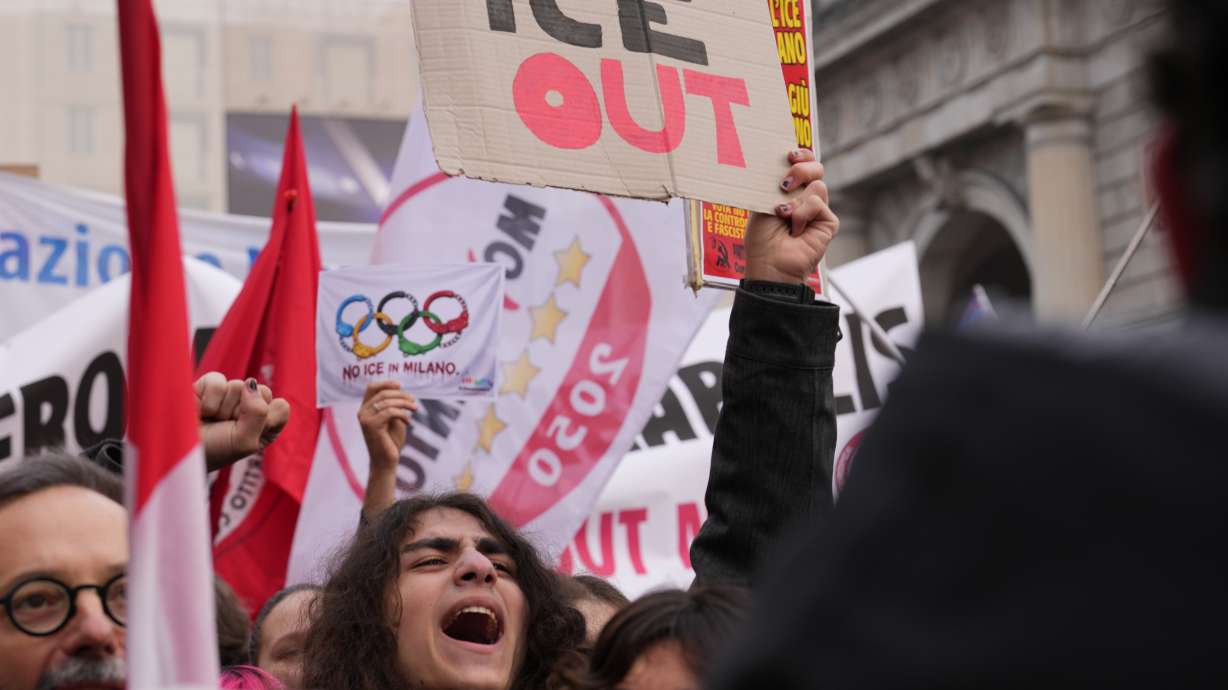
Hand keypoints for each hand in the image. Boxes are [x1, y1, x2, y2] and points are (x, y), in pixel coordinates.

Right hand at [195, 372, 290, 471]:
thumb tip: (250, 383)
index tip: (247, 434)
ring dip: (222, 409)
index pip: (281, 407)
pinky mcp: (208, 384)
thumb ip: (259, 413)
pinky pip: (218, 381)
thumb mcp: (245, 442)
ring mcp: (230, 395)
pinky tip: (200, 411)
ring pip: (239, 386)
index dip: (264, 420)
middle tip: (226, 427)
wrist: (176, 449)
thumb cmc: (213, 451)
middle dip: (243, 412)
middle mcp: (250, 407)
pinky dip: (208, 400)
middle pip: (263, 392)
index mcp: (265, 424)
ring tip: (210, 420)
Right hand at [358, 380, 418, 471]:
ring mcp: (365, 419)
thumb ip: (393, 404)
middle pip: (383, 393)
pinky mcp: (371, 426)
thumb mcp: (394, 418)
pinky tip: (408, 422)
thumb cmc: (391, 440)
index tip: (400, 385)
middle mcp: (362, 412)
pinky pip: (390, 412)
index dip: (386, 383)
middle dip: (401, 395)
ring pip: (387, 402)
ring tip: (415, 409)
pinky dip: (402, 414)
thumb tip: (399, 388)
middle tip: (414, 401)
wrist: (386, 461)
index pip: (372, 387)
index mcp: (366, 408)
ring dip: (404, 403)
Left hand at [745, 149, 838, 283]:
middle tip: (785, 184)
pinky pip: (817, 203)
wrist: (769, 263)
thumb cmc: (761, 239)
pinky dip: (802, 214)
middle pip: (816, 168)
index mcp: (791, 191)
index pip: (804, 163)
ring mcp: (818, 210)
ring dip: (795, 200)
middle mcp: (806, 198)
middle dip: (801, 169)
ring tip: (783, 215)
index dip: (801, 155)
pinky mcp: (828, 222)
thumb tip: (782, 161)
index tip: (790, 155)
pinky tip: (795, 230)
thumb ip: (775, 182)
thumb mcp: (762, 202)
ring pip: (817, 185)